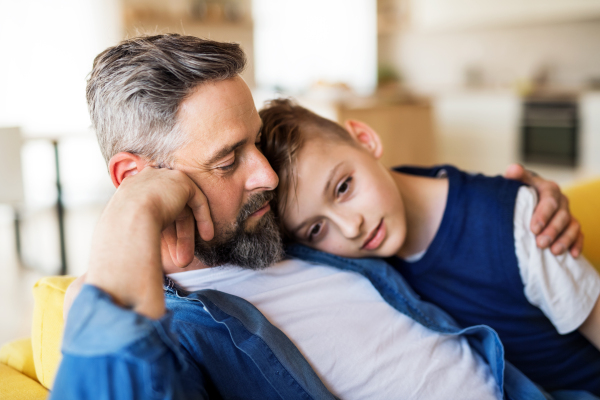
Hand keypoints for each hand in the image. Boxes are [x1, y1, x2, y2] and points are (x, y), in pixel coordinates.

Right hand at [85, 167, 213, 318]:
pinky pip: (196, 198)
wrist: (129, 219)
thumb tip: (120, 271)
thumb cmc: (117, 238)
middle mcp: (143, 182)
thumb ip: (129, 240)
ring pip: (180, 208)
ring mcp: (162, 178)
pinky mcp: (180, 181)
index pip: (147, 211)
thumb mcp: (118, 238)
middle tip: (179, 262)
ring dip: (186, 235)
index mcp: (126, 193)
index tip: (162, 253)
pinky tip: (207, 236)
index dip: (158, 233)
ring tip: (187, 260)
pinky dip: (203, 217)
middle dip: (174, 238)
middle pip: (165, 211)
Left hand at [504, 164, 582, 257]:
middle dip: (552, 231)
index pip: (549, 201)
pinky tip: (573, 255)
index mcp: (549, 189)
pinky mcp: (572, 225)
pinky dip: (577, 244)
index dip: (543, 215)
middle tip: (541, 244)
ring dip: (564, 240)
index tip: (534, 229)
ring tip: (554, 252)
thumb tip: (512, 170)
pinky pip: (579, 234)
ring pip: (572, 226)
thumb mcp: (519, 182)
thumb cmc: (522, 191)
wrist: (530, 197)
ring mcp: (568, 213)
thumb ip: (516, 176)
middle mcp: (561, 200)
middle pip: (562, 216)